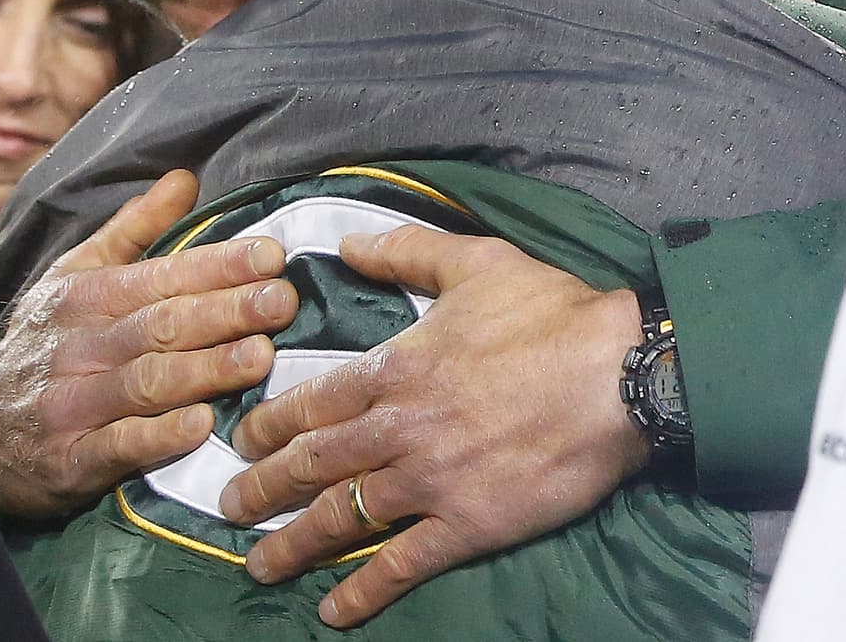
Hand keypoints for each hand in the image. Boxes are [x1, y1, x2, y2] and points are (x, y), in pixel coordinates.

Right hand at [0, 170, 298, 517]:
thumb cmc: (42, 343)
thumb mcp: (76, 276)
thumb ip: (135, 229)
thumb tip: (185, 177)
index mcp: (89, 296)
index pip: (163, 275)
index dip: (218, 265)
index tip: (272, 255)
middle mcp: (82, 345)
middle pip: (163, 324)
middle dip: (226, 310)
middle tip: (283, 301)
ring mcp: (74, 404)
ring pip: (147, 381)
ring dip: (206, 369)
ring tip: (260, 357)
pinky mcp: (69, 460)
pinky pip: (118, 446)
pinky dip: (159, 437)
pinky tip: (200, 426)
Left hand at [218, 226, 647, 627]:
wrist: (615, 375)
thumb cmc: (546, 313)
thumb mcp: (472, 261)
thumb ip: (403, 250)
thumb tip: (345, 241)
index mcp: (396, 368)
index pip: (313, 402)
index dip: (271, 424)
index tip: (243, 440)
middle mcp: (398, 429)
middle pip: (314, 462)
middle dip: (265, 486)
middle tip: (231, 505)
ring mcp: (429, 482)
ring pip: (344, 516)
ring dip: (295, 543)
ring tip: (258, 563)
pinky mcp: (468, 525)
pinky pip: (402, 564)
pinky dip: (363, 588)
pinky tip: (334, 610)